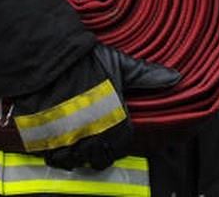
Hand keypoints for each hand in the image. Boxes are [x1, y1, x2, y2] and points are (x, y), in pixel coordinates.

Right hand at [13, 45, 179, 169]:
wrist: (47, 56)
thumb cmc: (83, 60)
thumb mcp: (119, 64)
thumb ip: (146, 76)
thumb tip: (174, 77)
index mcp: (114, 122)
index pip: (121, 147)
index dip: (115, 142)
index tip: (110, 134)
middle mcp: (93, 136)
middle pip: (98, 160)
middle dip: (96, 152)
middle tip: (90, 138)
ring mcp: (68, 140)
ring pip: (74, 162)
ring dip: (74, 155)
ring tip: (72, 141)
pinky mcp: (44, 139)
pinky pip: (51, 158)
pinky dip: (53, 153)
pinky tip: (54, 141)